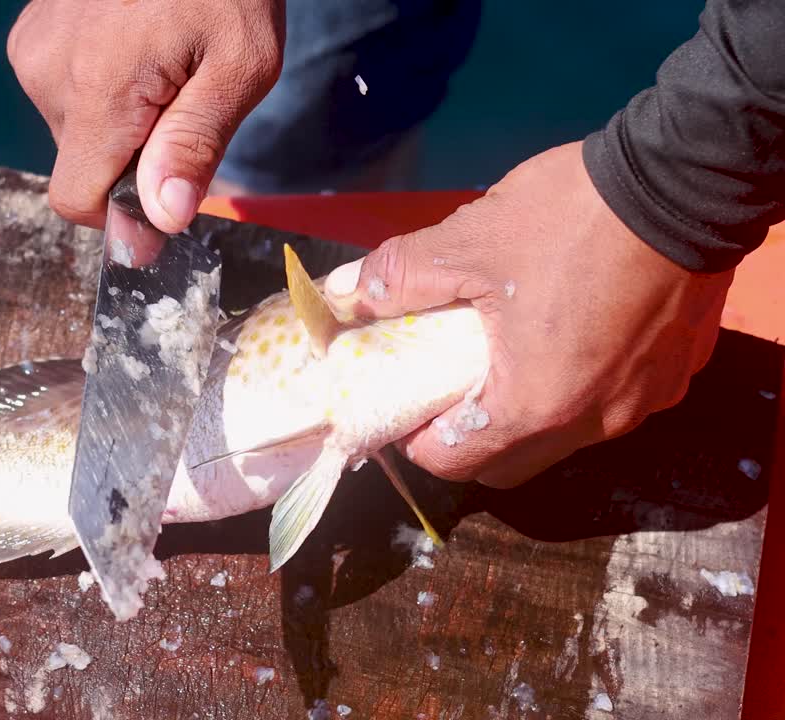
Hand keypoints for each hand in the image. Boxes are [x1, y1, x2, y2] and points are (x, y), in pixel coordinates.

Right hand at [7, 0, 285, 231]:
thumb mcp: (241, 65)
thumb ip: (195, 145)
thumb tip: (162, 219)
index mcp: (97, 90)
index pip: (76, 200)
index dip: (121, 217)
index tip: (165, 202)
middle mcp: (48, 73)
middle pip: (82, 165)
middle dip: (134, 157)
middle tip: (185, 98)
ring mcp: (33, 49)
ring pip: (75, 131)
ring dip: (120, 122)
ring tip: (163, 62)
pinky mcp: (31, 33)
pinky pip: (63, 93)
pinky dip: (102, 90)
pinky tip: (135, 47)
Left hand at [323, 142, 733, 487]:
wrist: (687, 180)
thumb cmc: (572, 220)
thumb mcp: (468, 242)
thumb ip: (399, 275)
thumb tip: (348, 292)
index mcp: (537, 406)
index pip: (456, 463)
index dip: (415, 441)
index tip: (403, 406)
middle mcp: (595, 424)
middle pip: (509, 464)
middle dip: (467, 439)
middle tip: (444, 390)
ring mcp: (643, 404)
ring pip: (563, 438)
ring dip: (523, 415)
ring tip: (501, 359)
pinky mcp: (675, 375)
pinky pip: (610, 404)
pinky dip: (576, 388)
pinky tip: (564, 336)